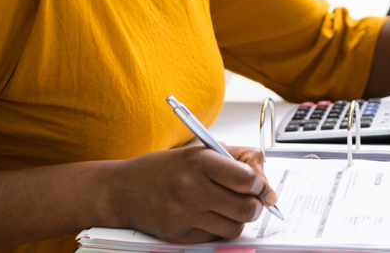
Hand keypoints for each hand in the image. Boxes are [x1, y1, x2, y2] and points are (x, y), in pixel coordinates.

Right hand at [104, 144, 277, 243]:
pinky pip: (215, 237)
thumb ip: (237, 158)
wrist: (124, 189)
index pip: (248, 179)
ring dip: (239, 219)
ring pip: (234, 227)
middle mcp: (191, 188)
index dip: (260, 185)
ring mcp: (184, 214)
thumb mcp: (200, 150)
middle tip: (252, 201)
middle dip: (256, 206)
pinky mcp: (179, 234)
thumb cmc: (165, 169)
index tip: (260, 186)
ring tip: (229, 208)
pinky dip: (218, 229)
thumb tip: (265, 182)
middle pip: (246, 208)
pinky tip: (208, 216)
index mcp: (200, 161)